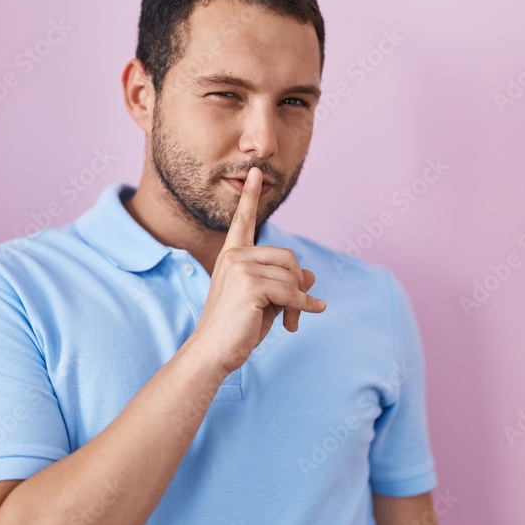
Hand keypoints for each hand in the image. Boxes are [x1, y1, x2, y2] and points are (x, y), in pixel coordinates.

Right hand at [190, 167, 325, 373]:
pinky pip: (291, 291)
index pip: (243, 222)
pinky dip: (303, 306)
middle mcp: (234, 257)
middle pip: (288, 257)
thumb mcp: (266, 301)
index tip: (256, 172)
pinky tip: (307, 315)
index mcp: (232, 256)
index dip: (251, 197)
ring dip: (298, 300)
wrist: (213, 352)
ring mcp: (240, 268)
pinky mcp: (250, 285)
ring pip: (292, 275)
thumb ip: (285, 283)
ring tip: (290, 320)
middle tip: (296, 309)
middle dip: (297, 283)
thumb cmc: (237, 328)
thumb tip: (311, 275)